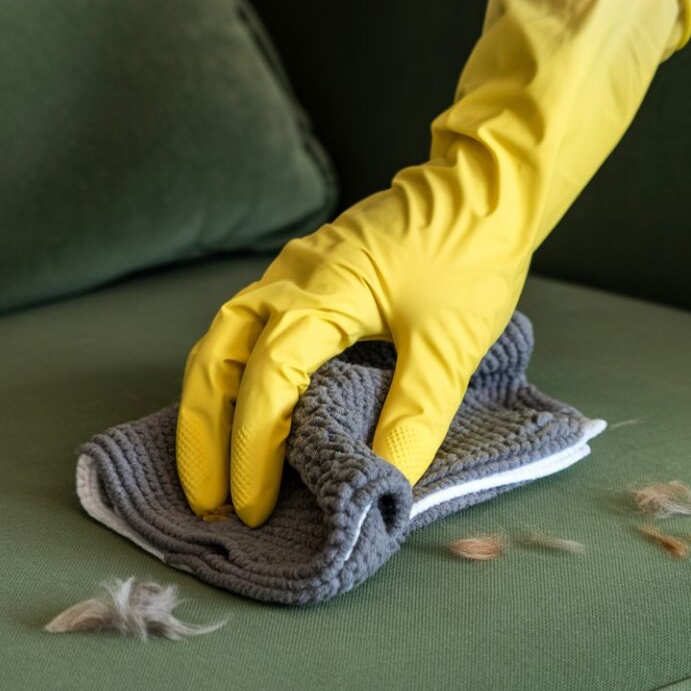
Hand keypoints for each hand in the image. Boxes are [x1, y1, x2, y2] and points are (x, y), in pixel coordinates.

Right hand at [176, 165, 532, 526]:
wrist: (486, 183)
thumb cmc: (472, 256)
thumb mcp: (451, 345)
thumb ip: (413, 417)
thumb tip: (385, 485)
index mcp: (319, 293)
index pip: (267, 382)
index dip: (253, 450)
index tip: (254, 508)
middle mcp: (288, 279)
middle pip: (216, 361)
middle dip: (204, 436)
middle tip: (210, 503)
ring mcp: (291, 272)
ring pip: (223, 343)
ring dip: (209, 408)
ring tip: (211, 470)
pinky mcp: (306, 274)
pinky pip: (248, 330)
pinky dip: (234, 379)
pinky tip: (245, 413)